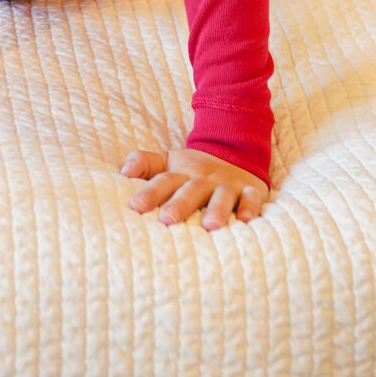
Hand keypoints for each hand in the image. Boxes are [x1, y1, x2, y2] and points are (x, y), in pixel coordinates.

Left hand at [119, 146, 267, 228]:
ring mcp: (228, 183)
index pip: (164, 181)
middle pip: (191, 190)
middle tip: (168, 219)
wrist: (236, 150)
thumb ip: (145, 163)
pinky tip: (247, 221)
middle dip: (180, 204)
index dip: (149, 192)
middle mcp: (205, 178)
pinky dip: (251, 208)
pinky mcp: (250, 189)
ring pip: (222, 195)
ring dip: (217, 209)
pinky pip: (252, 198)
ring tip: (210, 226)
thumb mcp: (169, 160)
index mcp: (182, 172)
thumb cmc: (195, 168)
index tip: (135, 206)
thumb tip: (122, 172)